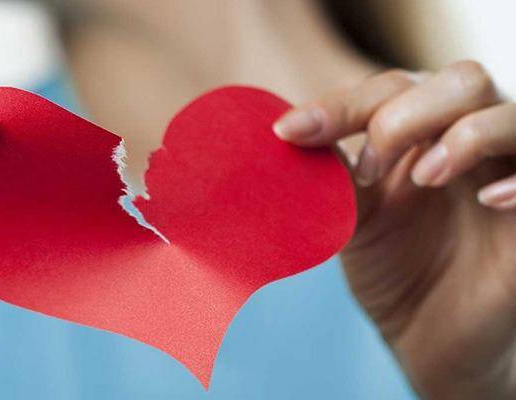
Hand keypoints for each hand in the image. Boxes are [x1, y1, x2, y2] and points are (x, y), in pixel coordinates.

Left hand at [274, 61, 515, 398]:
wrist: (429, 336)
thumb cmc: (393, 267)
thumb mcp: (352, 217)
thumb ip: (331, 174)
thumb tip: (285, 133)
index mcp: (421, 131)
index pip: (390, 89)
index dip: (340, 105)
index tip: (288, 133)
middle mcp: (469, 139)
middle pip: (460, 81)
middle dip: (406, 113)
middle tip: (367, 168)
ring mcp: (507, 172)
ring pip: (510, 113)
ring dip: (465, 134)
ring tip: (426, 176)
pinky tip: (487, 200)